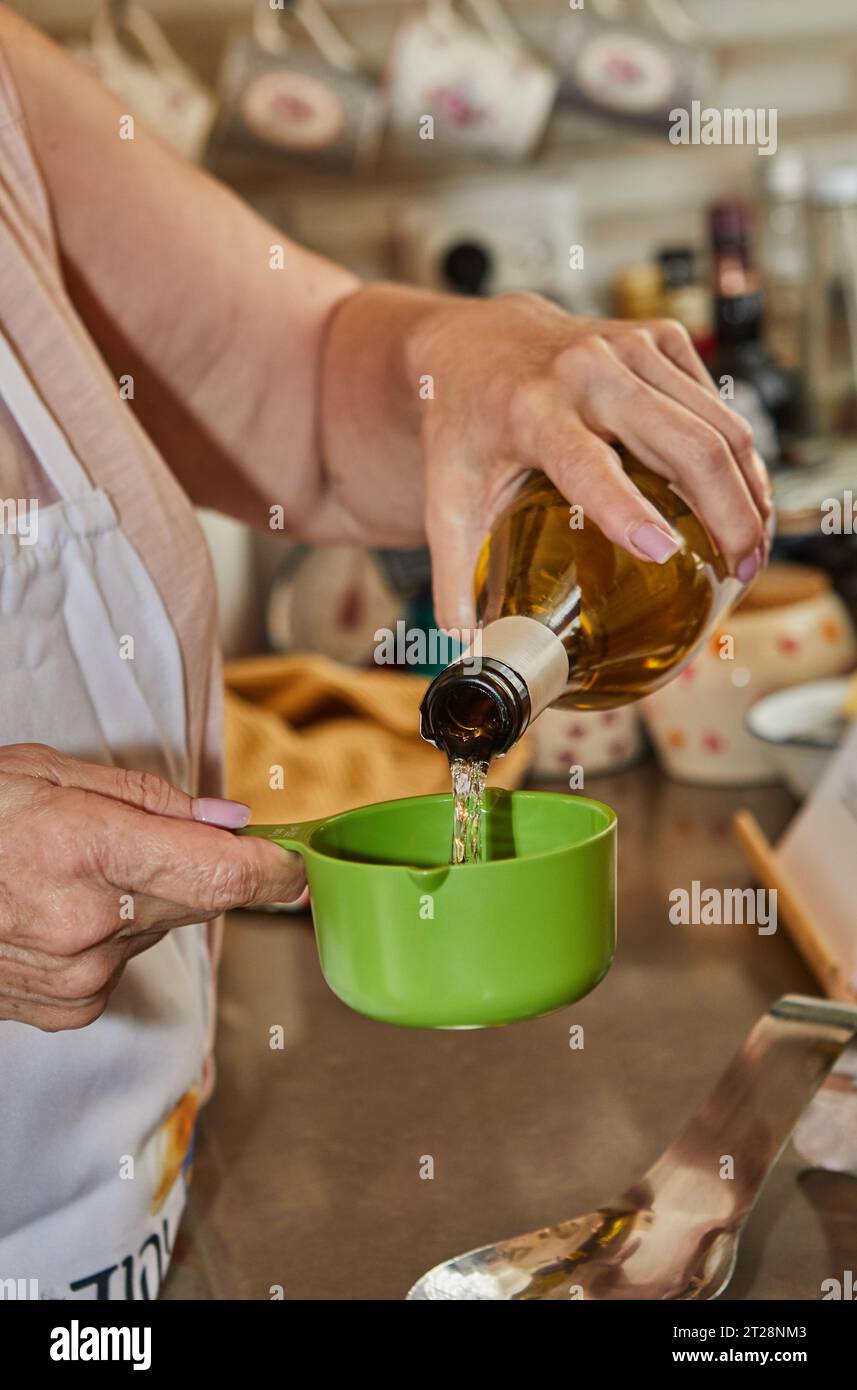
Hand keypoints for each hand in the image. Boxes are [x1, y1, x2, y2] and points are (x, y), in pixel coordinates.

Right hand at [0, 744, 303, 1030]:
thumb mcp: (51, 774)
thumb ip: (152, 800)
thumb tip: (231, 823)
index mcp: (87, 849)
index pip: (224, 876)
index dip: (278, 870)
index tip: (303, 862)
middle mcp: (88, 924)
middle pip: (201, 899)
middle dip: (197, 866)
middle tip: (150, 836)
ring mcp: (77, 976)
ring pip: (160, 928)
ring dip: (144, 899)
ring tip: (76, 870)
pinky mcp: (67, 1009)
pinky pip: (123, 962)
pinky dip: (110, 934)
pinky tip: (59, 910)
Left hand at [404, 293, 771, 629]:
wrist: (477, 342)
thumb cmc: (463, 424)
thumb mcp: (445, 497)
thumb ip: (452, 577)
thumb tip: (472, 651)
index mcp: (532, 411)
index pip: (590, 466)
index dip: (630, 512)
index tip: (666, 555)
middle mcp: (588, 370)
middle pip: (688, 444)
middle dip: (730, 514)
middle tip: (744, 571)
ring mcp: (632, 348)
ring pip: (720, 424)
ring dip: (750, 490)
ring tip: (754, 547)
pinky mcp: (662, 338)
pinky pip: (718, 404)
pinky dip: (740, 457)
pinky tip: (741, 500)